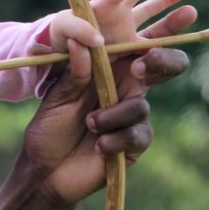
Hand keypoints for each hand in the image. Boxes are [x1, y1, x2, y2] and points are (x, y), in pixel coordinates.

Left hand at [23, 16, 191, 205]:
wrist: (45, 168)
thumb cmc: (49, 127)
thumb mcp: (59, 96)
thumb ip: (75, 71)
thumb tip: (80, 41)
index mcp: (109, 72)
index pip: (138, 50)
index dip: (150, 44)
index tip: (136, 55)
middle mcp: (125, 90)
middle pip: (163, 69)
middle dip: (163, 62)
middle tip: (139, 69)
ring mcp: (132, 117)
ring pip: (140, 106)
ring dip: (112, 115)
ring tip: (89, 124)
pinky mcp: (134, 144)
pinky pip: (138, 134)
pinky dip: (116, 139)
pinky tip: (99, 146)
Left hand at [46, 0, 192, 57]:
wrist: (62, 55)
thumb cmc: (59, 34)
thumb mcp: (62, 27)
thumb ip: (76, 28)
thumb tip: (98, 39)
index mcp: (102, 6)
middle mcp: (117, 15)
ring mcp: (126, 31)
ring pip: (152, 13)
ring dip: (167, 1)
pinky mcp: (131, 48)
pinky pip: (152, 42)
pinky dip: (167, 35)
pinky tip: (182, 29)